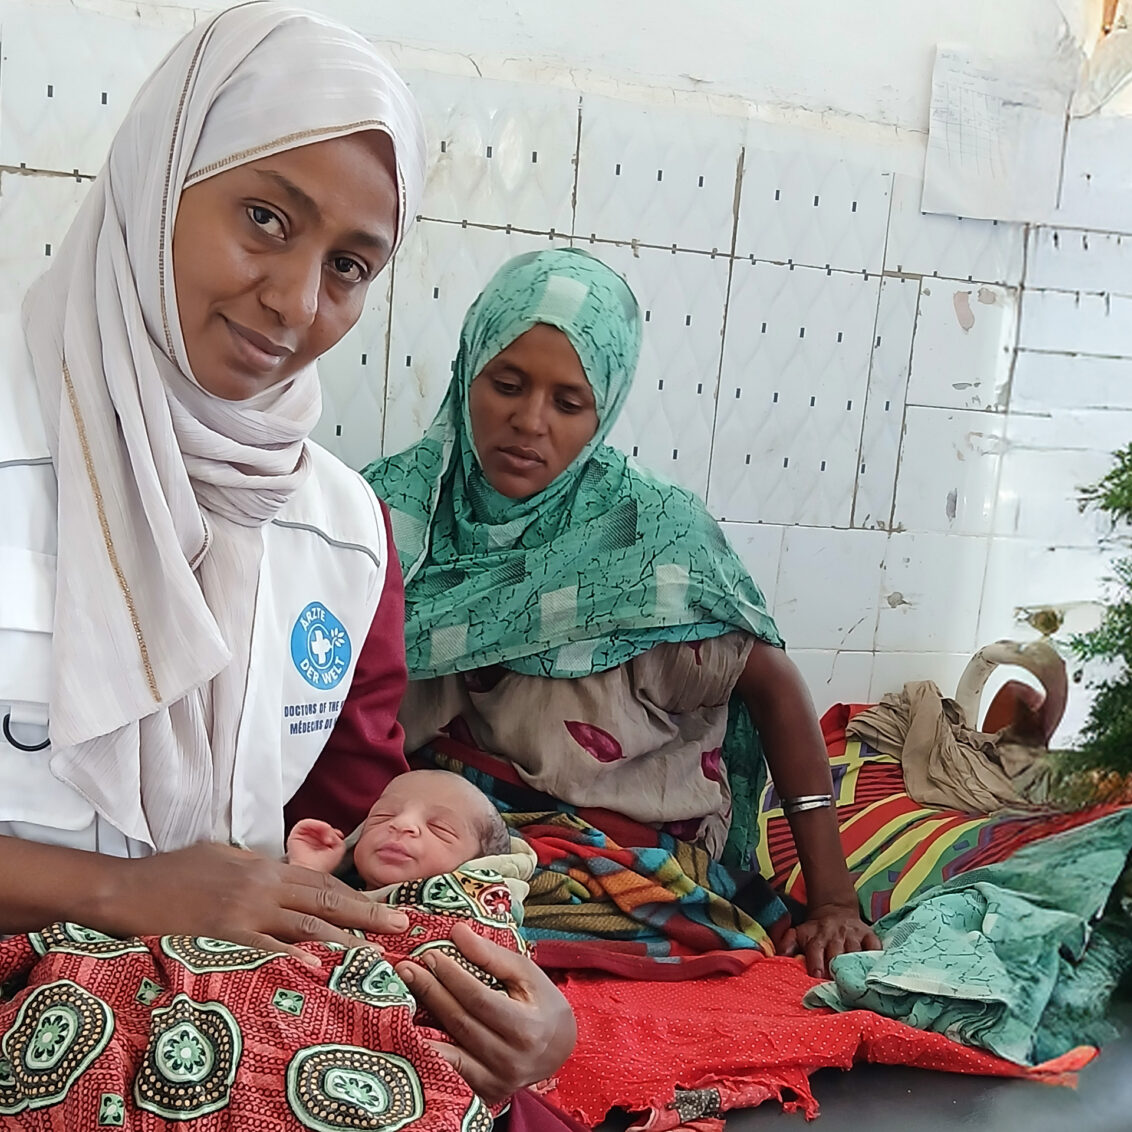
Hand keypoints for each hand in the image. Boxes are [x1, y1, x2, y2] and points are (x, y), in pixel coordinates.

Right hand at [107, 842, 408, 961]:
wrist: (127, 889)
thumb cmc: (172, 873)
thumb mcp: (222, 857)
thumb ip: (257, 866)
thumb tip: (283, 872)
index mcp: (264, 868)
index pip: (322, 883)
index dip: (357, 894)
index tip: (386, 906)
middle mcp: (261, 887)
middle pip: (325, 901)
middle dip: (366, 914)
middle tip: (401, 926)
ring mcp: (243, 913)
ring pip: (304, 925)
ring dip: (343, 940)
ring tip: (373, 954)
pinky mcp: (222, 936)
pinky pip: (263, 948)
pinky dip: (290, 957)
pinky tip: (315, 966)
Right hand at [286, 819, 346, 873]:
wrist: (311, 872)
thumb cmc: (322, 866)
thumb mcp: (339, 850)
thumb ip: (338, 837)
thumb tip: (334, 831)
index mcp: (319, 848)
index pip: (326, 833)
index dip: (333, 832)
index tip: (338, 837)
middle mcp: (310, 843)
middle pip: (321, 827)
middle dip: (329, 830)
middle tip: (331, 839)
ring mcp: (302, 839)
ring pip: (314, 824)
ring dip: (323, 827)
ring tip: (327, 837)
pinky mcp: (295, 835)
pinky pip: (305, 823)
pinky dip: (315, 824)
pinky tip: (321, 831)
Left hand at [395, 921, 575, 1103]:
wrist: (559, 1050)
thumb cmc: (542, 1005)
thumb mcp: (526, 974)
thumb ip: (491, 955)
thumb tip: (457, 932)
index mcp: (526, 1027)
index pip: (479, 999)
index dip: (452, 976)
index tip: (430, 956)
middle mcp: (510, 1060)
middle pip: (460, 1022)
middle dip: (431, 992)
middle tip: (407, 969)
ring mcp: (496, 1082)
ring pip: (449, 1051)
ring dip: (421, 1023)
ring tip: (401, 997)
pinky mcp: (485, 1094)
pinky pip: (450, 1072)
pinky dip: (429, 1053)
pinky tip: (411, 1032)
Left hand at [781, 902, 880, 978]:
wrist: (835, 910)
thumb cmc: (815, 930)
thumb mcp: (798, 933)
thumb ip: (787, 944)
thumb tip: (779, 957)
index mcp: (817, 937)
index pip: (815, 950)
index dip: (816, 964)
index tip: (817, 977)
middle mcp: (835, 935)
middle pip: (837, 954)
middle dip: (837, 970)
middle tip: (839, 987)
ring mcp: (853, 935)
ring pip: (856, 952)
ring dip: (856, 967)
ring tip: (858, 984)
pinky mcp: (869, 934)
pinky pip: (874, 946)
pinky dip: (875, 957)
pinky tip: (875, 970)